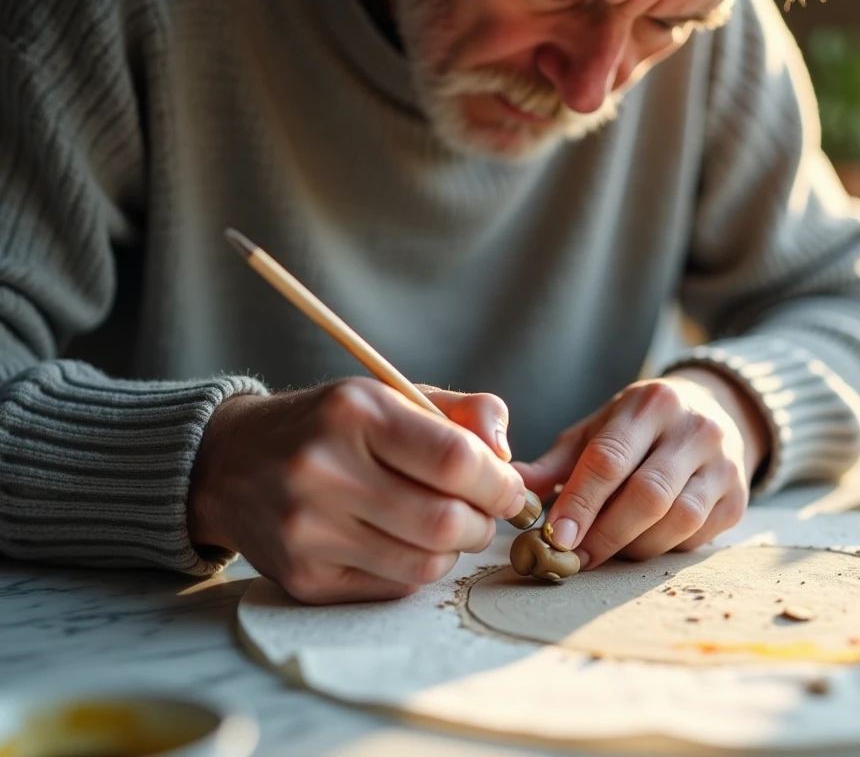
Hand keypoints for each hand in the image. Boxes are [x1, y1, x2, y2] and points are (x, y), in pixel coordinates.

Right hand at [187, 378, 527, 603]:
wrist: (230, 464)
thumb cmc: (330, 426)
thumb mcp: (390, 395)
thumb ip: (462, 413)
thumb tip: (507, 456)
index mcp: (354, 414)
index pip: (454, 460)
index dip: (498, 482)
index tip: (507, 487)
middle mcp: (324, 472)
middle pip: (445, 521)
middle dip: (483, 522)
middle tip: (482, 512)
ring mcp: (308, 531)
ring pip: (425, 563)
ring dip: (454, 549)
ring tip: (446, 526)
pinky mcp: (304, 577)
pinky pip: (395, 586)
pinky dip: (417, 568)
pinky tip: (403, 542)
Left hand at [514, 369, 766, 569]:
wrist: (715, 413)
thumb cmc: (641, 428)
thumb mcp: (598, 429)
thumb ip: (557, 462)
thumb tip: (514, 490)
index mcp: (651, 404)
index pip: (610, 458)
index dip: (581, 502)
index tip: (555, 537)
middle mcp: (694, 429)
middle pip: (647, 494)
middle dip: (605, 533)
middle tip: (574, 557)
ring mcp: (723, 464)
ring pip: (677, 521)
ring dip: (634, 546)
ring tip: (607, 549)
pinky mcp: (737, 498)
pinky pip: (697, 537)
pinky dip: (663, 548)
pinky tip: (642, 541)